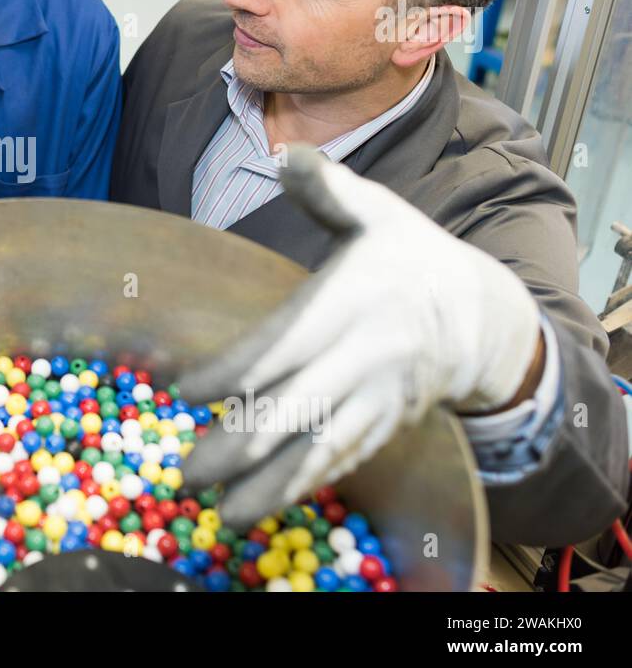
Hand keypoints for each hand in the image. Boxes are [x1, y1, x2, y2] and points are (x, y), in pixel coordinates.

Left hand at [177, 144, 539, 529]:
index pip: (283, 343)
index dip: (231, 372)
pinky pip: (344, 461)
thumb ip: (328, 188)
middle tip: (186, 472)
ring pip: (321, 449)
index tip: (182, 392)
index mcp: (354, 300)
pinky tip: (265, 505)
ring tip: (223, 512)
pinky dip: (305, 487)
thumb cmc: (412, 257)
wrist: (484, 313)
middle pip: (296, 408)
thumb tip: (285, 155)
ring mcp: (380, 397)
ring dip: (270, 485)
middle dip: (239, 444)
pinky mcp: (388, 424)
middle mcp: (367, 355)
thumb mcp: (378, 211)